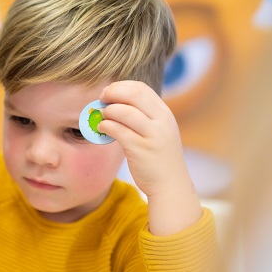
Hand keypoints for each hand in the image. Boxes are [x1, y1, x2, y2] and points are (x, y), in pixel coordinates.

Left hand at [99, 81, 201, 233]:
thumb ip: (142, 117)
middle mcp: (161, 122)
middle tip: (101, 99)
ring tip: (101, 117)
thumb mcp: (157, 132)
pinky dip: (106, 126)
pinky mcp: (141, 149)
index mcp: (164, 114)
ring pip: (125, 111)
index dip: (121, 86)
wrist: (170, 184)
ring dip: (108, 111)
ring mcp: (153, 135)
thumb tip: (114, 103)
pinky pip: (119, 130)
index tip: (108, 91)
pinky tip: (102, 128)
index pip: (141, 88)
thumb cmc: (158, 158)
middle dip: (113, 93)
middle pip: (134, 94)